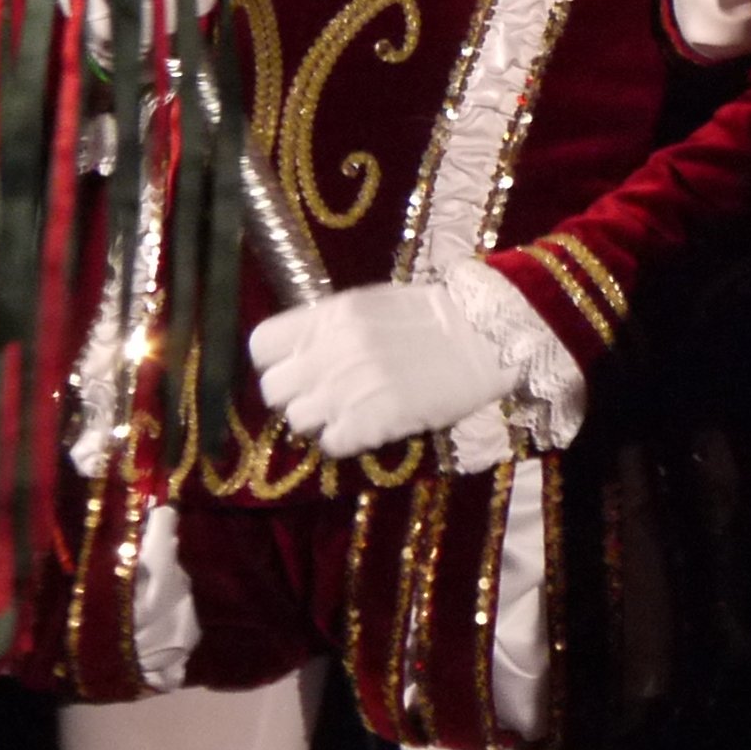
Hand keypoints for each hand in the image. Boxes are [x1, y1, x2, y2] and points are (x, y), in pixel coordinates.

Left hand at [248, 282, 519, 454]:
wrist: (489, 338)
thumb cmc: (435, 318)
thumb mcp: (374, 306)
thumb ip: (332, 327)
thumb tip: (300, 353)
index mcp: (331, 315)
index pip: (262, 346)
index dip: (276, 361)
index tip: (297, 367)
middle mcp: (332, 350)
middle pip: (274, 390)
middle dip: (296, 395)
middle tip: (326, 395)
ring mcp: (350, 388)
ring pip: (298, 420)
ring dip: (322, 420)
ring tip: (353, 411)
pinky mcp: (374, 420)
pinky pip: (331, 444)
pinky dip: (347, 440)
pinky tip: (370, 426)